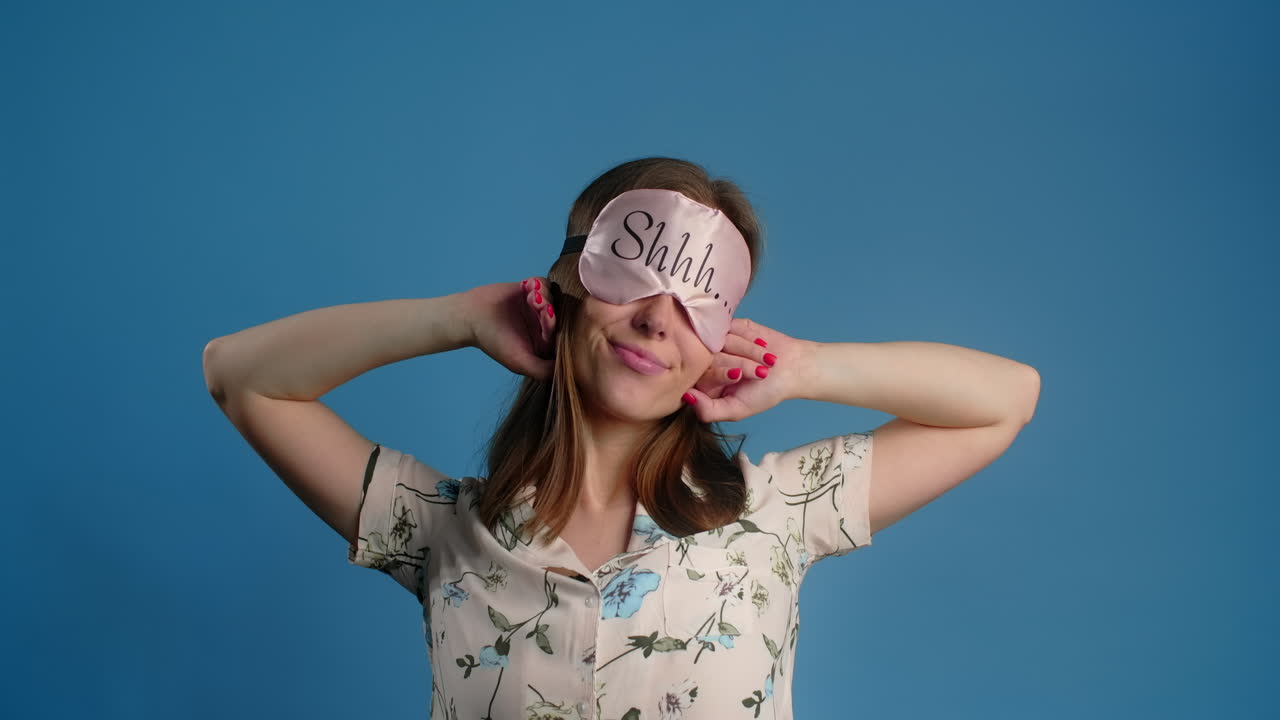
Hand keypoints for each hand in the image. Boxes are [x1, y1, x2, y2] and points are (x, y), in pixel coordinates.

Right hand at [465, 277, 556, 380]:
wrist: (470, 317)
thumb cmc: (493, 341)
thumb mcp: (519, 362)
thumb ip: (542, 371)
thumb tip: (567, 371)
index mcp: (544, 343)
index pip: (560, 334)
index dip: (553, 324)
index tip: (545, 316)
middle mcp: (543, 325)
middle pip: (558, 314)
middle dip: (548, 307)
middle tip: (536, 303)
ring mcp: (537, 307)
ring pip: (553, 297)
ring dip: (544, 294)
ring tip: (530, 295)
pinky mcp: (530, 290)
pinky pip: (544, 283)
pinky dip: (539, 283)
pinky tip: (526, 286)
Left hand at [682, 318, 806, 422]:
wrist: (792, 367)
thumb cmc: (765, 393)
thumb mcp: (737, 409)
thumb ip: (708, 411)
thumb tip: (685, 396)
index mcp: (705, 385)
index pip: (698, 376)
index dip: (721, 375)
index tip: (739, 378)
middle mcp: (708, 363)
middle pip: (710, 357)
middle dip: (739, 363)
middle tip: (758, 372)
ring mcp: (717, 343)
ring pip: (721, 341)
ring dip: (748, 351)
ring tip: (764, 360)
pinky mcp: (729, 326)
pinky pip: (730, 327)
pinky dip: (748, 338)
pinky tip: (761, 345)